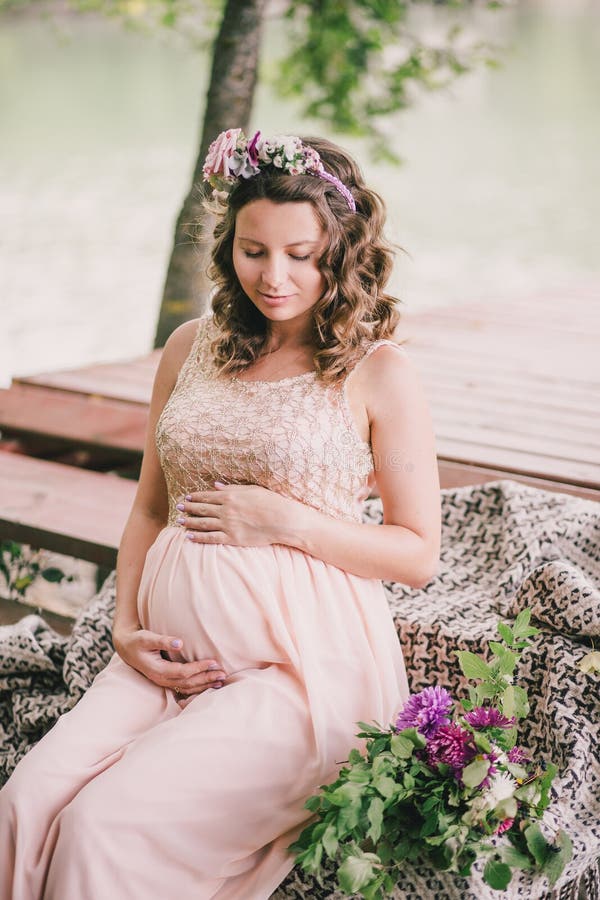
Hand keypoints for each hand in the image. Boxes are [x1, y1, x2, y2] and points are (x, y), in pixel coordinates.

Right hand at [113, 626, 227, 696]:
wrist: (127, 648)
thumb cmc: (138, 641)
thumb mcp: (146, 638)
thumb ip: (162, 640)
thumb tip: (179, 642)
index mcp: (158, 670)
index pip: (183, 672)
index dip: (198, 668)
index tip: (213, 662)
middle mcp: (162, 679)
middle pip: (188, 683)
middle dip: (206, 679)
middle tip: (223, 674)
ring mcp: (164, 682)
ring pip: (187, 688)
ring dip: (204, 685)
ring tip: (220, 681)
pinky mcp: (167, 681)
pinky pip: (185, 688)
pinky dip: (198, 687)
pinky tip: (209, 685)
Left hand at [176, 482, 287, 545]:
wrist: (282, 520)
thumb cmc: (270, 502)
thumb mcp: (251, 490)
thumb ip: (231, 488)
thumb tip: (215, 485)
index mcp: (230, 496)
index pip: (207, 496)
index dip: (195, 496)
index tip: (187, 496)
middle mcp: (226, 510)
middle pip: (202, 509)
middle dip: (189, 508)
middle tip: (178, 507)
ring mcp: (228, 525)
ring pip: (203, 523)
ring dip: (190, 522)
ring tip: (180, 521)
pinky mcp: (232, 538)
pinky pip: (211, 538)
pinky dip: (198, 537)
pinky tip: (189, 536)